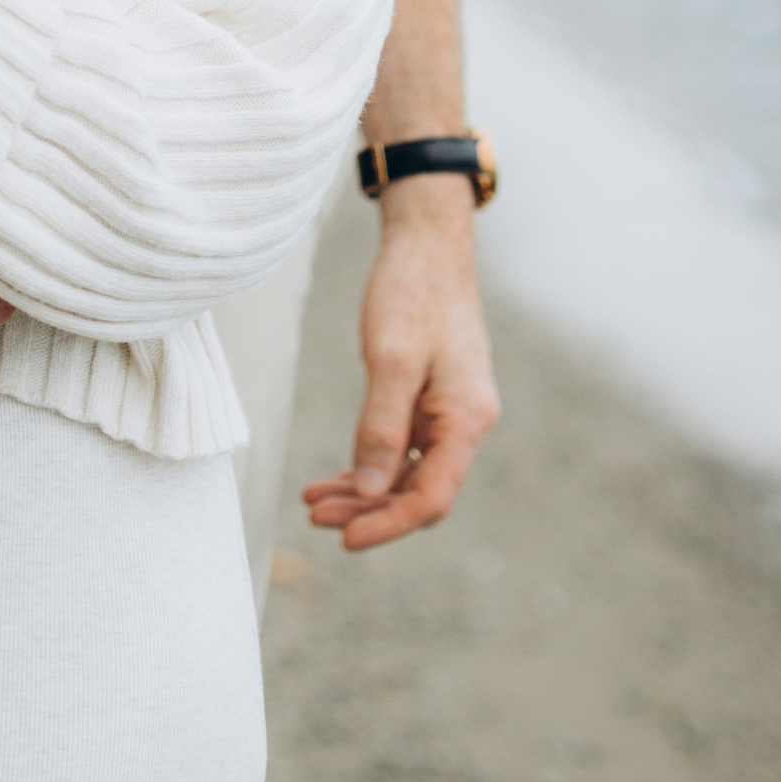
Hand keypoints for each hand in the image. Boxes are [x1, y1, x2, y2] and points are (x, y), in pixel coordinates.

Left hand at [299, 179, 500, 551]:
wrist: (426, 241)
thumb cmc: (412, 292)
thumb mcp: (391, 360)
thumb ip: (382, 429)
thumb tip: (372, 492)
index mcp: (466, 419)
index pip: (431, 498)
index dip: (388, 526)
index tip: (345, 539)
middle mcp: (464, 423)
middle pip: (417, 492)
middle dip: (368, 510)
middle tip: (315, 515)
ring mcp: (448, 412)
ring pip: (406, 473)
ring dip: (364, 491)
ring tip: (314, 499)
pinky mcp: (431, 398)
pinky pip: (401, 448)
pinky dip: (369, 463)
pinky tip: (338, 474)